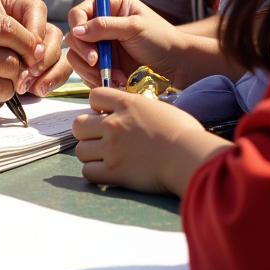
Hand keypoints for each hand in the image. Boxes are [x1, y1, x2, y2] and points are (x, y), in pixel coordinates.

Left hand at [0, 0, 68, 96]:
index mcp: (23, 6)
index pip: (37, 13)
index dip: (35, 32)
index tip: (28, 49)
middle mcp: (37, 25)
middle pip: (53, 36)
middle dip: (44, 56)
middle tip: (29, 72)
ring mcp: (43, 46)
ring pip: (59, 55)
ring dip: (49, 71)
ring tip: (32, 85)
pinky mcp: (45, 66)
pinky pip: (59, 71)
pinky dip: (51, 81)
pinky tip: (37, 91)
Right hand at [65, 0, 183, 88]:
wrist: (179, 68)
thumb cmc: (162, 41)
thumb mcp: (134, 28)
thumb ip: (105, 26)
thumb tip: (77, 30)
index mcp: (111, 7)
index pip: (80, 12)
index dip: (77, 25)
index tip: (84, 39)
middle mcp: (102, 25)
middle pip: (75, 36)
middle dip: (85, 52)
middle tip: (97, 64)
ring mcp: (101, 47)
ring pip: (78, 57)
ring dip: (92, 69)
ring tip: (116, 77)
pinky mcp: (103, 66)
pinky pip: (87, 73)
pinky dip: (97, 79)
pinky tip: (116, 81)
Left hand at [72, 87, 230, 194]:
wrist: (191, 157)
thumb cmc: (185, 133)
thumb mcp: (159, 108)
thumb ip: (138, 108)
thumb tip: (128, 110)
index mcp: (126, 104)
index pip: (94, 96)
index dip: (97, 106)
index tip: (106, 116)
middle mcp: (113, 124)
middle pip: (78, 124)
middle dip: (87, 132)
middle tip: (101, 139)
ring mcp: (111, 148)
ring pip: (80, 150)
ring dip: (90, 154)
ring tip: (105, 158)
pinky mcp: (114, 172)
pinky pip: (87, 172)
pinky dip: (95, 173)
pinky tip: (108, 173)